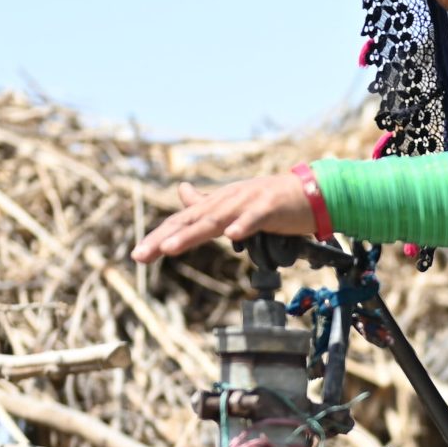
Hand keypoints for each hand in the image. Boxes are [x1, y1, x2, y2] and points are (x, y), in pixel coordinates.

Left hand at [131, 174, 313, 263]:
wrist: (308, 192)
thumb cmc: (271, 202)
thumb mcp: (234, 202)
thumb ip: (208, 202)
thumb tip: (182, 191)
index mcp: (217, 204)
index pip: (182, 221)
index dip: (159, 236)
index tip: (138, 254)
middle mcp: (226, 201)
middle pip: (190, 221)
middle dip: (164, 238)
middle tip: (140, 255)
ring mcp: (247, 203)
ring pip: (215, 220)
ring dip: (192, 234)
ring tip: (169, 248)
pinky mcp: (270, 206)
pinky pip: (255, 218)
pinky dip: (243, 225)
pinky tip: (233, 235)